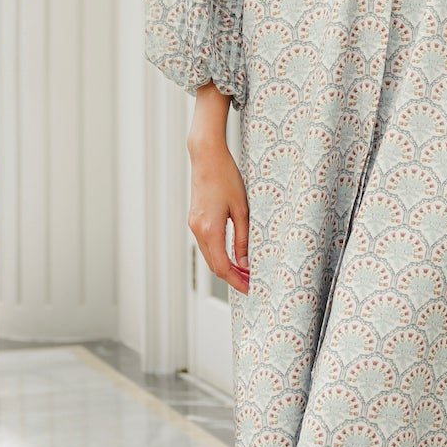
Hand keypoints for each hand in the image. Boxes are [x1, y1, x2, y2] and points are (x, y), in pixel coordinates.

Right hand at [187, 94, 249, 294]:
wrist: (206, 157)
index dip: (236, 281)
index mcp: (209, 229)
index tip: (250, 289)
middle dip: (233, 277)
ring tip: (246, 271)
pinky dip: (220, 254)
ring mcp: (194, 225)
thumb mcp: (242, 209)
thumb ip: (243, 238)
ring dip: (226, 266)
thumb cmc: (226, 177)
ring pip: (210, 256)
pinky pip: (207, 245)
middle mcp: (198, 230)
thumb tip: (246, 262)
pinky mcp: (195, 220)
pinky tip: (234, 255)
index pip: (222, 267)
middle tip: (252, 283)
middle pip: (214, 265)